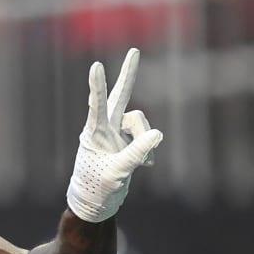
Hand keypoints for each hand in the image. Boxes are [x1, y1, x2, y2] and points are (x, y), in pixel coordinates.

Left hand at [66, 47, 163, 222]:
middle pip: (119, 97)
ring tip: (142, 164)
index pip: (97, 105)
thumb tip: (158, 133)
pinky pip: (146, 137)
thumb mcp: (118, 173)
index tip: (95, 66)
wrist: (96, 202)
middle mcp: (105, 128)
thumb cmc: (99, 188)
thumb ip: (136, 153)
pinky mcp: (127, 140)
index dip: (98, 86)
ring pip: (141, 123)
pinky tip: (144, 167)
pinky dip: (148, 151)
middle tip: (134, 51)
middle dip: (129, 76)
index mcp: (95, 133)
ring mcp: (117, 133)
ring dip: (146, 141)